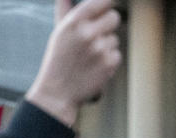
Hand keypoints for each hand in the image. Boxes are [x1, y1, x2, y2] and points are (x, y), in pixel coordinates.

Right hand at [27, 0, 121, 127]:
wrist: (58, 92)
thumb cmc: (58, 60)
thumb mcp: (59, 33)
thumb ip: (65, 11)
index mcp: (74, 22)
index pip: (103, 1)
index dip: (108, 3)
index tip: (107, 7)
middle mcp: (88, 33)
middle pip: (114, 17)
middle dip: (108, 24)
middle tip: (98, 33)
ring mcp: (100, 48)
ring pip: (114, 38)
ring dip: (106, 45)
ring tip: (90, 56)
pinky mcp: (109, 63)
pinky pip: (117, 54)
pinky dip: (109, 60)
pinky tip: (95, 66)